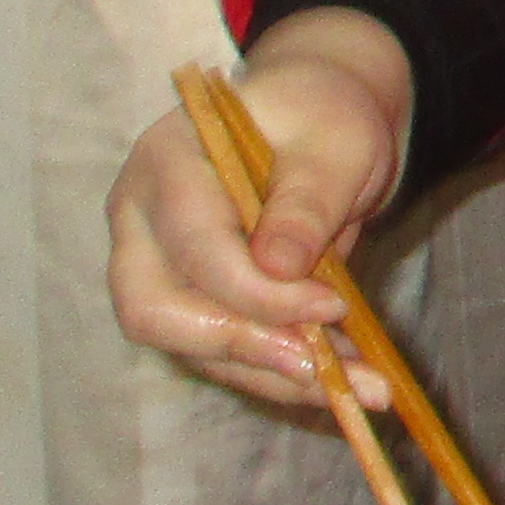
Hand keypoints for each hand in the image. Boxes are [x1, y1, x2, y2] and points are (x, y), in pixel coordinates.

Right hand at [106, 10, 413, 415]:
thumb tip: (278, 269)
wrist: (317, 123)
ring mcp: (155, 267)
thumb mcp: (335, 142)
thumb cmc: (322, 118)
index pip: (194, 247)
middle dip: (242, 348)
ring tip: (363, 386)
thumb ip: (307, 199)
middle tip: (324, 368)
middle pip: (153, 311)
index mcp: (167, 162)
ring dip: (275, 376)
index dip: (260, 292)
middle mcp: (141, 221)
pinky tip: (344, 378)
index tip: (333, 305)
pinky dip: (281, 373)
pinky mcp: (188, 304)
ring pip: (191, 348)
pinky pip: (222, 355)